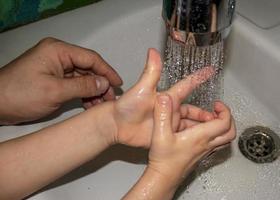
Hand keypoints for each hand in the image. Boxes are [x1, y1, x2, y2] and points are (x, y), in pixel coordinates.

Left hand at [0, 38, 121, 123]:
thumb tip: (104, 83)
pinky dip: (83, 94)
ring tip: (100, 104)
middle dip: (100, 84)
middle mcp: (58, 56)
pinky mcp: (53, 78)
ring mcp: (56, 67)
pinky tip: (89, 104)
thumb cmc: (19, 94)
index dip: (107, 71)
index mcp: (58, 51)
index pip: (90, 58)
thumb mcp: (55, 91)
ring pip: (82, 77)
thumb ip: (83, 86)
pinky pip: (74, 84)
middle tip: (109, 98)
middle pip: (88, 68)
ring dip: (92, 90)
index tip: (117, 83)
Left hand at [110, 49, 214, 147]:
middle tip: (220, 114)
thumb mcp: (141, 89)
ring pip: (191, 124)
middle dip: (207, 112)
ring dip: (202, 126)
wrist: (118, 126)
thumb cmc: (127, 106)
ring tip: (215, 129)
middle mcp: (170, 109)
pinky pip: (183, 136)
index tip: (211, 70)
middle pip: (194, 110)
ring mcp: (169, 122)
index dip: (199, 78)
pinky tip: (201, 139)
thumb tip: (153, 51)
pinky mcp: (166, 134)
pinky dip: (193, 136)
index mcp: (168, 98)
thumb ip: (150, 72)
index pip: (187, 86)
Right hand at [148, 94, 235, 185]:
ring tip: (212, 118)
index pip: (224, 122)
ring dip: (223, 127)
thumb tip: (164, 98)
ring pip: (225, 139)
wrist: (164, 178)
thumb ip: (162, 114)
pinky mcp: (201, 155)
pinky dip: (216, 134)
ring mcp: (205, 151)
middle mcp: (206, 144)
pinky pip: (216, 144)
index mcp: (200, 137)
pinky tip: (203, 131)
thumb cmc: (164, 160)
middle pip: (230, 132)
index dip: (224, 110)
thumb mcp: (160, 134)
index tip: (216, 104)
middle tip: (217, 110)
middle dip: (227, 118)